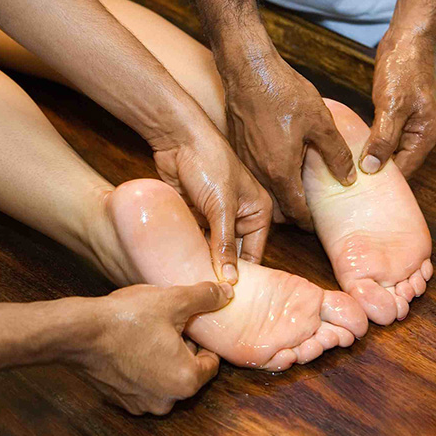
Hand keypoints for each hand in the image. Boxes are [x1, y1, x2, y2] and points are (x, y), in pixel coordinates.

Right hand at [76, 282, 230, 415]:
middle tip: (172, 324)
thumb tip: (226, 293)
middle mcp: (166, 401)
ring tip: (152, 331)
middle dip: (184, 348)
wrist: (79, 333)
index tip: (192, 324)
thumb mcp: (174, 300)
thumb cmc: (127, 319)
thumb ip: (205, 297)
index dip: (204, 340)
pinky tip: (134, 343)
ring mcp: (141, 403)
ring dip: (164, 357)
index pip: (212, 363)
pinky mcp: (121, 400)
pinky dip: (144, 366)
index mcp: (186, 381)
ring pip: (166, 377)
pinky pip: (144, 382)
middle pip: (189, 371)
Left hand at [150, 103, 271, 282]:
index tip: (231, 297)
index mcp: (258, 211)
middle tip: (212, 295)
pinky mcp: (196, 214)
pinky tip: (182, 267)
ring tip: (195, 284)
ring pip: (212, 249)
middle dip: (222, 270)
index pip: (254, 252)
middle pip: (233, 253)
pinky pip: (196, 240)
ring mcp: (217, 216)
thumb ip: (225, 243)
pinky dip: (190, 251)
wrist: (177, 138)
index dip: (243, 274)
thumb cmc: (209, 162)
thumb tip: (230, 278)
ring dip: (204, 262)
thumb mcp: (221, 206)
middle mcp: (240, 216)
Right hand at [222, 51, 355, 229]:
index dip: (309, 223)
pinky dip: (268, 181)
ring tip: (297, 191)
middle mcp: (259, 174)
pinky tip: (280, 168)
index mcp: (280, 172)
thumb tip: (348, 177)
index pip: (296, 213)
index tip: (319, 224)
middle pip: (277, 209)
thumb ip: (336, 153)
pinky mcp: (239, 151)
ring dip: (279, 198)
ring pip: (264, 194)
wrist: (248, 71)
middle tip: (309, 211)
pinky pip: (254, 177)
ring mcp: (246, 163)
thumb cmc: (282, 94)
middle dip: (293, 215)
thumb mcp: (320, 122)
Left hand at [360, 33, 435, 177]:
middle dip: (378, 172)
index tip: (361, 191)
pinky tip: (357, 150)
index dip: (384, 181)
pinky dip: (373, 145)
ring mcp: (412, 126)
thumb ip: (382, 139)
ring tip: (351, 171)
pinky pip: (387, 139)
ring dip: (374, 159)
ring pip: (391, 152)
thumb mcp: (391, 107)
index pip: (405, 170)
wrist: (407, 41)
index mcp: (427, 135)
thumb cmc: (404, 69)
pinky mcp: (401, 118)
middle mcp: (423, 134)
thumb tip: (371, 168)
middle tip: (351, 182)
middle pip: (399, 164)